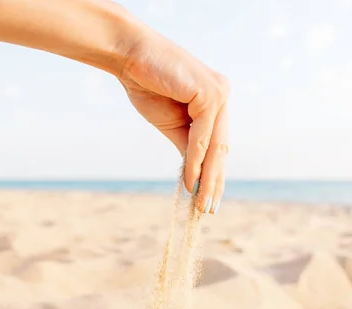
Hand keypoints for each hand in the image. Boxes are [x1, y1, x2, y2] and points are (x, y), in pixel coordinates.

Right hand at [119, 31, 229, 213]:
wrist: (129, 56)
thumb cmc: (147, 84)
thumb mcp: (171, 123)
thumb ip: (187, 146)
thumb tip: (196, 177)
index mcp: (215, 102)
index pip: (218, 145)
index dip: (215, 174)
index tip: (209, 200)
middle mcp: (222, 97)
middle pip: (222, 148)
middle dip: (216, 182)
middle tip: (209, 210)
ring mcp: (220, 94)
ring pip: (216, 146)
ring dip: (208, 178)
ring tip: (202, 204)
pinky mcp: (211, 94)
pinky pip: (203, 137)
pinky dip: (196, 162)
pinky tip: (191, 182)